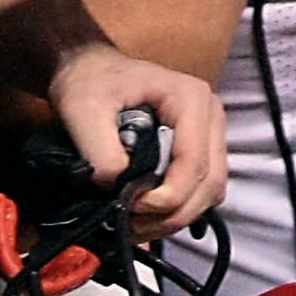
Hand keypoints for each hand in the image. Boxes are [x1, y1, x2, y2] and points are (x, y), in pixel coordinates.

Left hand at [45, 39, 227, 236]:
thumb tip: (116, 186)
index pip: (194, 162)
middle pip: (209, 182)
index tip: (130, 209)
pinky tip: (148, 215)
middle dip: (173, 214)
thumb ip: (99, 149)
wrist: (90, 70)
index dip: (167, 196)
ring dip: (177, 216)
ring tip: (137, 223)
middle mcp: (210, 116)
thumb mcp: (84, 110)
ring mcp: (209, 133)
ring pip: (211, 191)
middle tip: (132, 224)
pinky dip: (180, 210)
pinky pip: (203, 190)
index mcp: (191, 99)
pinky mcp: (200, 149)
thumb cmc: (90, 81)